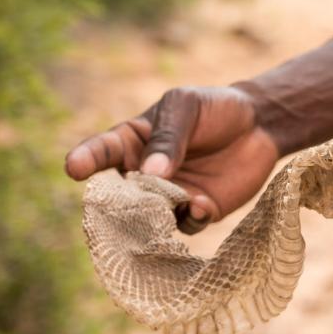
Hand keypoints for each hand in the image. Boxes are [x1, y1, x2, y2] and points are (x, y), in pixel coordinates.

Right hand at [64, 86, 278, 232]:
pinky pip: (185, 226)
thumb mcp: (187, 107)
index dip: (86, 159)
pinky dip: (190, 218)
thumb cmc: (214, 109)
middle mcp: (143, 174)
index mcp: (132, 142)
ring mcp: (169, 197)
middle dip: (119, 202)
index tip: (73, 167)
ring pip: (149, 218)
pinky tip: (202, 204)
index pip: (103, 151)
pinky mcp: (197, 211)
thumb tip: (149, 174)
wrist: (259, 126)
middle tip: (126, 202)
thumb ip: (169, 137)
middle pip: (120, 195)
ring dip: (155, 218)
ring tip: (170, 204)